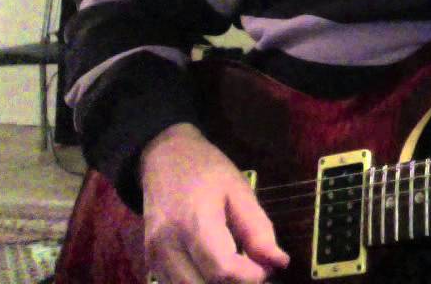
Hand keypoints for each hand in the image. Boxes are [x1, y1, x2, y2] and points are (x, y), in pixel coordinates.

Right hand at [139, 123, 289, 282]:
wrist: (163, 158)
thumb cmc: (206, 170)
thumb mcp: (239, 190)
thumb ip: (258, 230)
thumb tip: (279, 264)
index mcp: (194, 222)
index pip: (223, 270)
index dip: (251, 277)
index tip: (267, 268)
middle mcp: (168, 246)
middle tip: (254, 271)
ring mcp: (154, 258)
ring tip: (237, 271)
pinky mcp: (151, 264)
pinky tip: (216, 272)